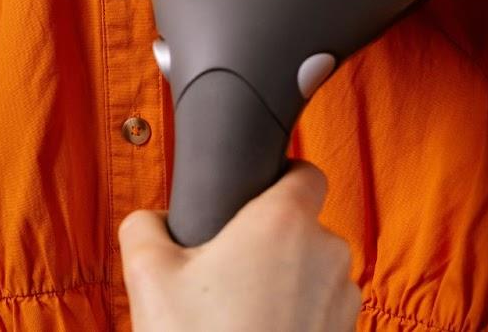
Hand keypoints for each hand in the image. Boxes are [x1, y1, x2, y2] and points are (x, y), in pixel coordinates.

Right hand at [120, 163, 360, 331]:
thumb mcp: (147, 273)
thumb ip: (144, 226)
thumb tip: (152, 221)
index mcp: (283, 222)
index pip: (307, 172)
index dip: (281, 177)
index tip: (255, 196)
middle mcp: (326, 254)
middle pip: (305, 226)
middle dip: (271, 241)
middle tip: (228, 269)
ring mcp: (343, 302)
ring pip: (315, 271)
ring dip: (288, 281)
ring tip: (241, 310)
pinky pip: (323, 310)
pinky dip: (299, 316)